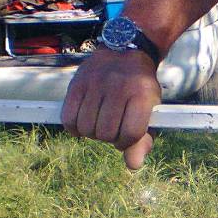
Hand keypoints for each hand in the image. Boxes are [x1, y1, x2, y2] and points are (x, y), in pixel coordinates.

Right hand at [61, 48, 160, 168]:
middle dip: (108, 138)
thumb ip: (143, 140)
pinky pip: (68, 118)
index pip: (131, 133)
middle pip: (105, 133)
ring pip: (86, 128)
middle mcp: (118, 87)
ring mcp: (96, 84)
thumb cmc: (139, 90)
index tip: (126, 137)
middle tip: (112, 127)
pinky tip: (83, 122)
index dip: (126, 142)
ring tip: (99, 122)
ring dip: (92, 133)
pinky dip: (74, 128)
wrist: (125, 52)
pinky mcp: (77, 83)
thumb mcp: (149, 112)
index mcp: (142, 95)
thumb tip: (133, 166)